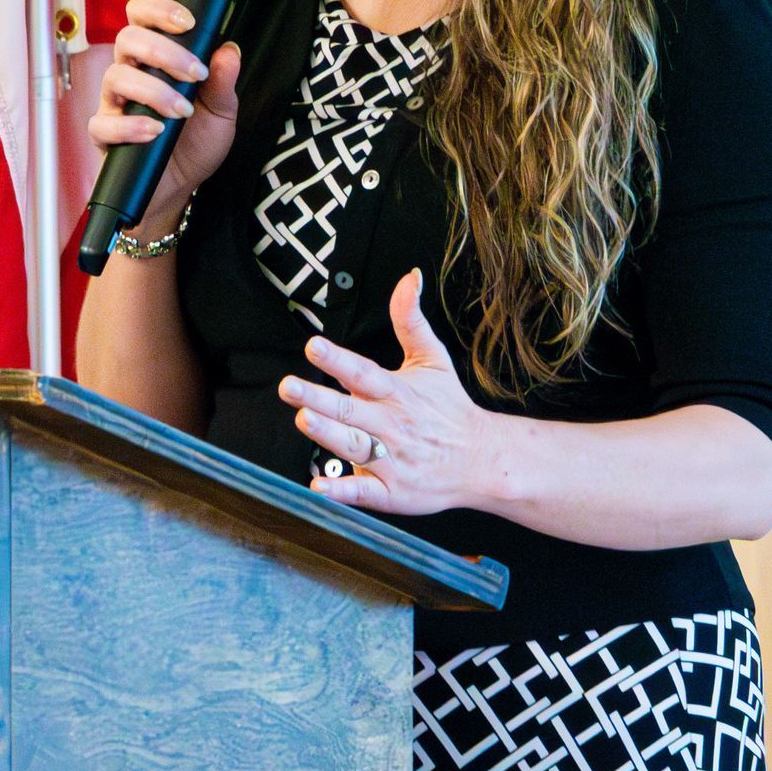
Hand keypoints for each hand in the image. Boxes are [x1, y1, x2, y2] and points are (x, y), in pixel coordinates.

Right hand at [88, 0, 240, 214]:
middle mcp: (130, 74)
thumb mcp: (221, 112)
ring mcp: (114, 103)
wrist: (180, 188)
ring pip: (115, 76)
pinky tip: (155, 132)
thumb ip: (224, 82)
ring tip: (181, 111)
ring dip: (153, 91)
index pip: (142, 17)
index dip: (157, 9)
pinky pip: (103, 122)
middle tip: (195, 74)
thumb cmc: (195, 144)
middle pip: (127, 39)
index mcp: (154, 60)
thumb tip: (229, 49)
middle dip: (164, 51)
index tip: (187, 22)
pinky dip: (130, 125)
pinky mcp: (104, 135)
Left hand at [278, 268, 500, 514]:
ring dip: (328, 435)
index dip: (337, 358)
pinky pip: (363, 492)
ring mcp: (393, 460)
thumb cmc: (451, 408)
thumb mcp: (433, 359)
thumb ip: (410, 320)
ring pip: (354, 446)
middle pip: (351, 409)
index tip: (313, 345)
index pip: (363, 372)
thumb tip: (408, 278)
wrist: (483, 460)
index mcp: (398, 392)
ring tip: (305, 419)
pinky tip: (319, 486)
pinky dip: (342, 490)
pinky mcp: (392, 492)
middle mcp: (392, 425)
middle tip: (288, 386)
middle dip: (318, 397)